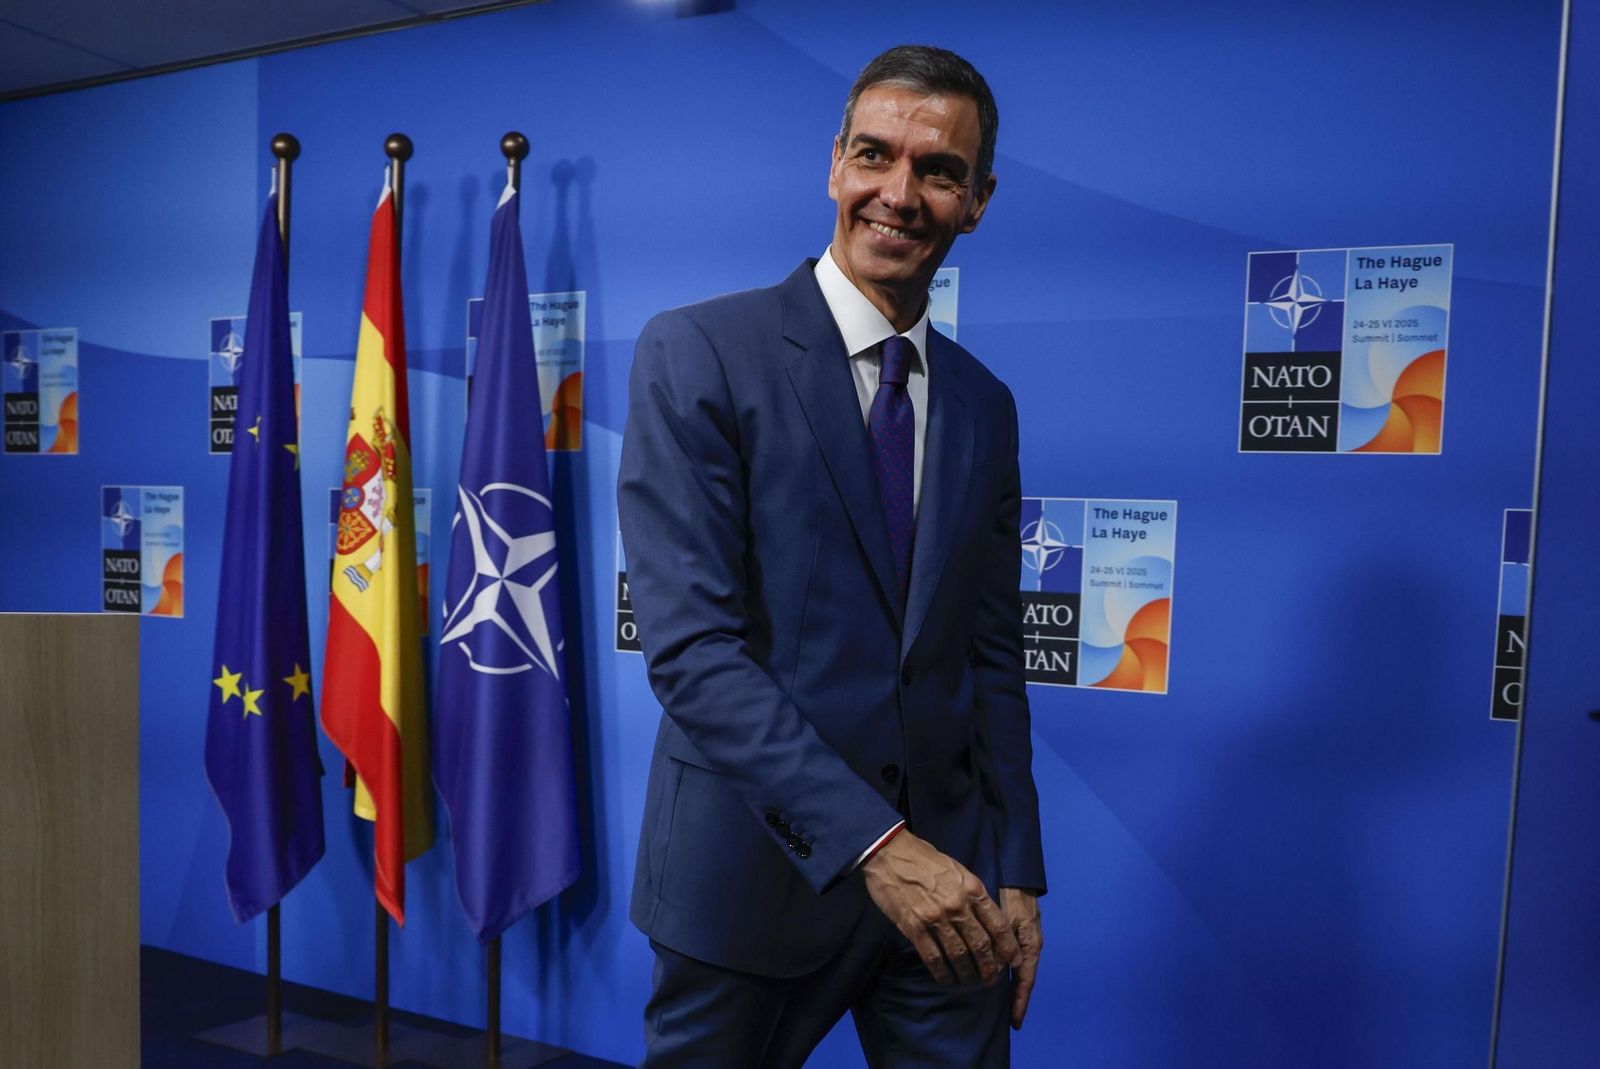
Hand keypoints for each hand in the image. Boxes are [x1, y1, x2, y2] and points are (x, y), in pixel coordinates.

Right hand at [861, 830, 1022, 985]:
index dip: (1008, 947)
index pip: (998, 924)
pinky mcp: (914, 927)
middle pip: (981, 945)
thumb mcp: (957, 870)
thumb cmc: (924, 858)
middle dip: (989, 967)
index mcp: (972, 889)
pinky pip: (932, 957)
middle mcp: (958, 906)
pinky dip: (941, 972)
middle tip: (991, 980)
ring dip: (966, 973)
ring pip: (958, 954)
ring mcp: (936, 918)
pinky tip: (945, 979)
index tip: (1013, 961)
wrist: (889, 852)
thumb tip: (982, 916)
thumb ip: (971, 893)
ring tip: (969, 982)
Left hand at [999, 887, 1042, 1029]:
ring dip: (1012, 990)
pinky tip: (998, 981)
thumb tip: (995, 971)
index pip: (1026, 981)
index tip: (1015, 1021)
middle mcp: (1029, 949)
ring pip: (1018, 973)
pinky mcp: (1016, 939)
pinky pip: (1012, 963)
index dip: (1020, 1001)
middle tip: (1011, 1022)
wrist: (1017, 882)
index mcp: (1030, 947)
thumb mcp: (1007, 922)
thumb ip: (1001, 945)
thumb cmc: (1013, 900)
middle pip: (1023, 981)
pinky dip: (1007, 975)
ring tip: (1005, 1008)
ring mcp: (1023, 945)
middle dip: (1017, 1001)